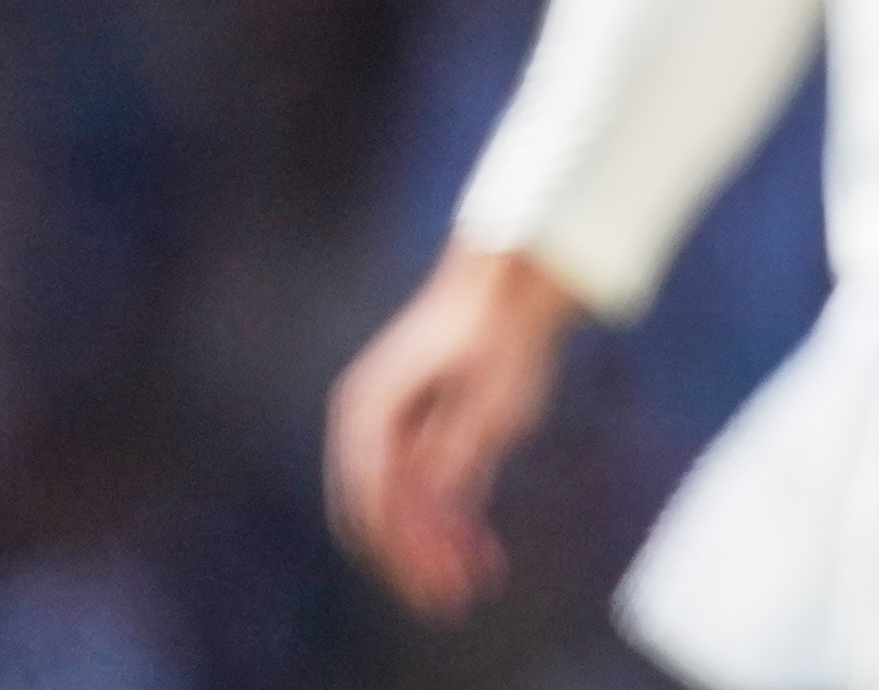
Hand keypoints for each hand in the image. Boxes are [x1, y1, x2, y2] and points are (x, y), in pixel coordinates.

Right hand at [325, 244, 586, 619]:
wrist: (512, 279)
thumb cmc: (500, 333)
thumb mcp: (487, 402)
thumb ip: (456, 456)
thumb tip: (432, 511)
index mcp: (368, 412)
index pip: (373, 501)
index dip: (403, 550)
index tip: (437, 584)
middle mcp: (366, 422)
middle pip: (380, 511)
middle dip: (417, 558)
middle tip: (455, 599)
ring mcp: (389, 425)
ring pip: (405, 504)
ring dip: (438, 543)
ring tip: (480, 578)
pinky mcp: (418, 426)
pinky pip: (425, 484)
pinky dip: (450, 515)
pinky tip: (482, 547)